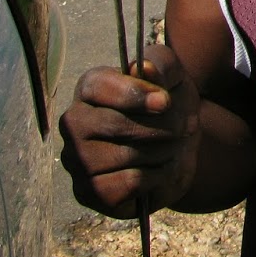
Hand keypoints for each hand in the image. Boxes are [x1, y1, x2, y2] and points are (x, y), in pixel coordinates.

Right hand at [58, 43, 201, 217]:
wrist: (179, 147)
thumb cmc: (170, 105)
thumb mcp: (175, 76)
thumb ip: (161, 65)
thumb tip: (143, 68)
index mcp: (90, 88)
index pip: (98, 87)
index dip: (135, 94)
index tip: (165, 101)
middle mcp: (74, 123)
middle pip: (113, 124)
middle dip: (159, 126)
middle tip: (181, 127)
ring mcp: (76, 160)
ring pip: (122, 156)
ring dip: (161, 152)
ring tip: (172, 147)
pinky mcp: (88, 191)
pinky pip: (125, 184)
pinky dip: (154, 177)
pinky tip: (160, 170)